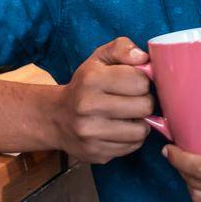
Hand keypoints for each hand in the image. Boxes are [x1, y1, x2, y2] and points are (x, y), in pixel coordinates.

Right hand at [52, 37, 154, 163]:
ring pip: (141, 130)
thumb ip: (122, 48)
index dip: (143, 81)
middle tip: (134, 99)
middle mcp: (88, 107)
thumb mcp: (99, 58)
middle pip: (144, 106)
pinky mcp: (96, 153)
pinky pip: (132, 147)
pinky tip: (121, 129)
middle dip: (145, 101)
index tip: (135, 82)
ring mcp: (90, 133)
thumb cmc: (85, 85)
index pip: (140, 81)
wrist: (55, 118)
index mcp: (91, 79)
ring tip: (129, 115)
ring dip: (140, 122)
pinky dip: (132, 138)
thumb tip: (143, 57)